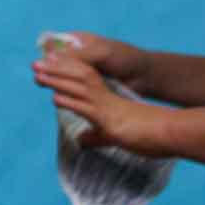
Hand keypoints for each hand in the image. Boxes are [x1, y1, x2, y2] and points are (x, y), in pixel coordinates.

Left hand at [33, 53, 172, 155]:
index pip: (83, 78)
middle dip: (55, 71)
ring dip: (57, 81)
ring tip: (37, 76)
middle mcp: (106, 99)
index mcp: (107, 99)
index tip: (47, 63)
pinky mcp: (110, 121)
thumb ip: (95, 136)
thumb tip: (80, 142)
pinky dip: (70, 102)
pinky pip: (88, 108)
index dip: (65, 70)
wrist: (169, 137)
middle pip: (77, 78)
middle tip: (34, 63)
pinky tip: (55, 99)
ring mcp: (108, 108)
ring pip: (79, 89)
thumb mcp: (113, 136)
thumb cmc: (145, 135)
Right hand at [46, 31, 149, 91]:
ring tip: (44, 87)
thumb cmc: (124, 58)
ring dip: (53, 81)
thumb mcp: (99, 53)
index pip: (54, 45)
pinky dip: (64, 91)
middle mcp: (77, 55)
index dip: (45, 54)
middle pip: (55, 61)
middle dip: (46, 69)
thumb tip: (48, 58)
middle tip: (38, 78)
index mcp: (79, 41)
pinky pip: (70, 88)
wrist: (145, 77)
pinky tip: (60, 96)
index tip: (38, 64)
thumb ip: (75, 56)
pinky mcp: (87, 86)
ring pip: (61, 75)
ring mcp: (81, 71)